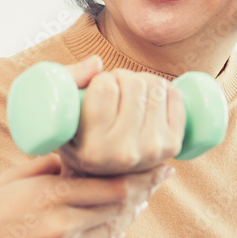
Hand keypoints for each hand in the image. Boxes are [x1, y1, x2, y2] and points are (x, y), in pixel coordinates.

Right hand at [0, 140, 171, 237]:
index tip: (161, 166)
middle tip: (161, 177)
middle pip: (120, 208)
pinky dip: (107, 235)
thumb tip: (79, 156)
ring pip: (112, 231)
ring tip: (141, 199)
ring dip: (127, 215)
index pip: (113, 186)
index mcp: (49, 196)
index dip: (143, 176)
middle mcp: (61, 226)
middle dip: (143, 191)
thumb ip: (50, 166)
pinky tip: (113, 224)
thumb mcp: (12, 178)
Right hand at [59, 57, 186, 176]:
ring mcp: (152, 150)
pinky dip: (162, 87)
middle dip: (122, 77)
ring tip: (129, 94)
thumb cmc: (78, 137)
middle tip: (114, 90)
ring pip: (155, 86)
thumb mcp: (62, 115)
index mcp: (92, 148)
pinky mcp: (172, 145)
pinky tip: (148, 96)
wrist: (104, 175)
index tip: (97, 89)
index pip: (105, 87)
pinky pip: (174, 96)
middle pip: (133, 84)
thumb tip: (97, 62)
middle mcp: (124, 152)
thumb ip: (68, 81)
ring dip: (141, 80)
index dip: (101, 80)